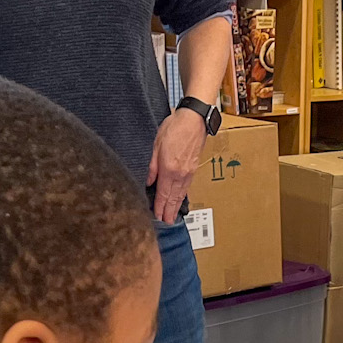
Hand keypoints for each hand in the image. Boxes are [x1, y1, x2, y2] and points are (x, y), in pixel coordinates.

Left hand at [148, 107, 210, 223]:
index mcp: (168, 169)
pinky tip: (180, 200)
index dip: (159, 206)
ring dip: (176, 206)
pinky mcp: (193, 169)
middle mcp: (180, 174)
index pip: (162, 193)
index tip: (157, 216)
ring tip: (173, 216)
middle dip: (168, 211)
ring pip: (181, 194)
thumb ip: (152, 166)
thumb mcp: (156, 145)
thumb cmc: (174, 127)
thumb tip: (148, 181)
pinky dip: (182, 196)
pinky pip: (186, 187)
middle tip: (166, 222)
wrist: (194, 120)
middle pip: (173, 198)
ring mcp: (188, 172)